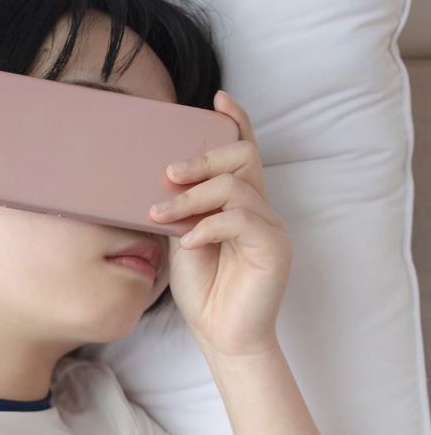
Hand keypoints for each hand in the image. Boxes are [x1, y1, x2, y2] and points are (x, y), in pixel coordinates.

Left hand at [150, 91, 292, 356]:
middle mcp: (261, 208)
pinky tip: (189, 242)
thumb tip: (161, 179)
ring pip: (236, 187)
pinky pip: (241, 219)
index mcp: (241, 203)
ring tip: (162, 216)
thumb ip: (181, 210)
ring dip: (192, 198)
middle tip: (167, 176)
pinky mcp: (274, 248)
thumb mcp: (182, 240)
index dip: (236, 122)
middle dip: (202, 161)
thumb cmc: (202, 291)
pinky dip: (209, 226)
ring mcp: (271, 227)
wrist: (222, 337)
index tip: (218, 98)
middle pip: (242, 158)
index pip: (244, 152)